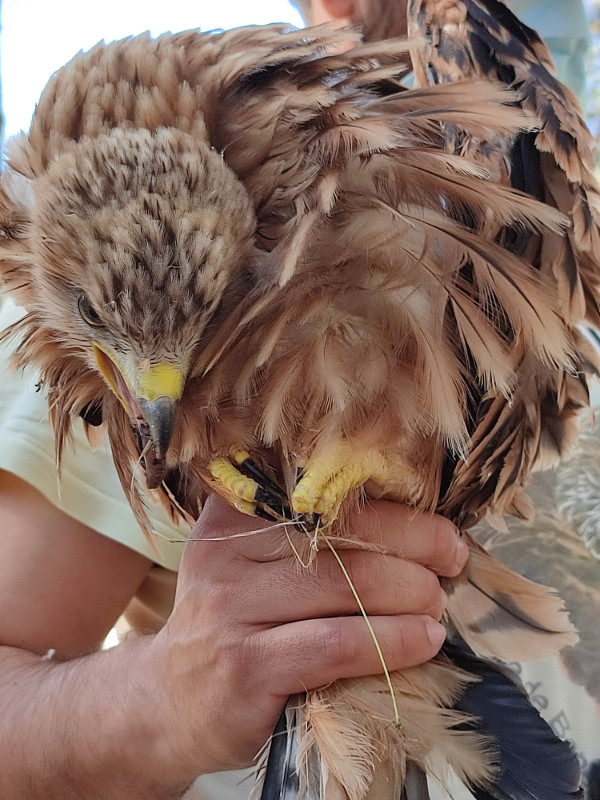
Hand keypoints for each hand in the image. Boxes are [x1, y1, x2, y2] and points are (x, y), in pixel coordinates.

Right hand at [148, 497, 466, 777]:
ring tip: (439, 603)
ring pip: (345, 586)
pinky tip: (424, 642)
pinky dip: (392, 641)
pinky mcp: (245, 665)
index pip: (326, 496)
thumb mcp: (250, 565)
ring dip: (410, 593)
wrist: (169, 702)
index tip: (441, 528)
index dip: (395, 509)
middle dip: (414, 546)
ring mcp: (230, 607)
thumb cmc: (234, 624)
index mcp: (233, 514)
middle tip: (451, 562)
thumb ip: (307, 539)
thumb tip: (411, 525)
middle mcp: (226, 550)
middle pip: (341, 535)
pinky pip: (337, 644)